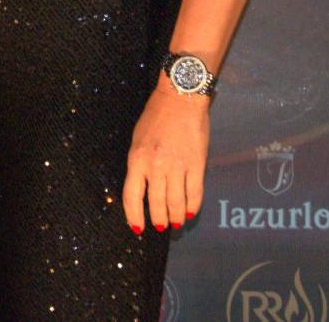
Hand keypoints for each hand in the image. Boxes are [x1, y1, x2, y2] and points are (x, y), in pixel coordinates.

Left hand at [122, 81, 209, 233]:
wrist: (180, 98)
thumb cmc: (156, 116)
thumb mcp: (138, 139)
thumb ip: (139, 163)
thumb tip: (143, 188)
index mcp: (137, 159)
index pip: (132, 196)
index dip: (134, 216)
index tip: (137, 228)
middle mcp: (156, 166)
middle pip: (156, 203)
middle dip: (158, 219)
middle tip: (160, 226)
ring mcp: (177, 166)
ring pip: (175, 203)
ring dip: (175, 217)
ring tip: (175, 223)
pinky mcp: (197, 164)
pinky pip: (194, 193)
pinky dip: (192, 207)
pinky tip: (190, 212)